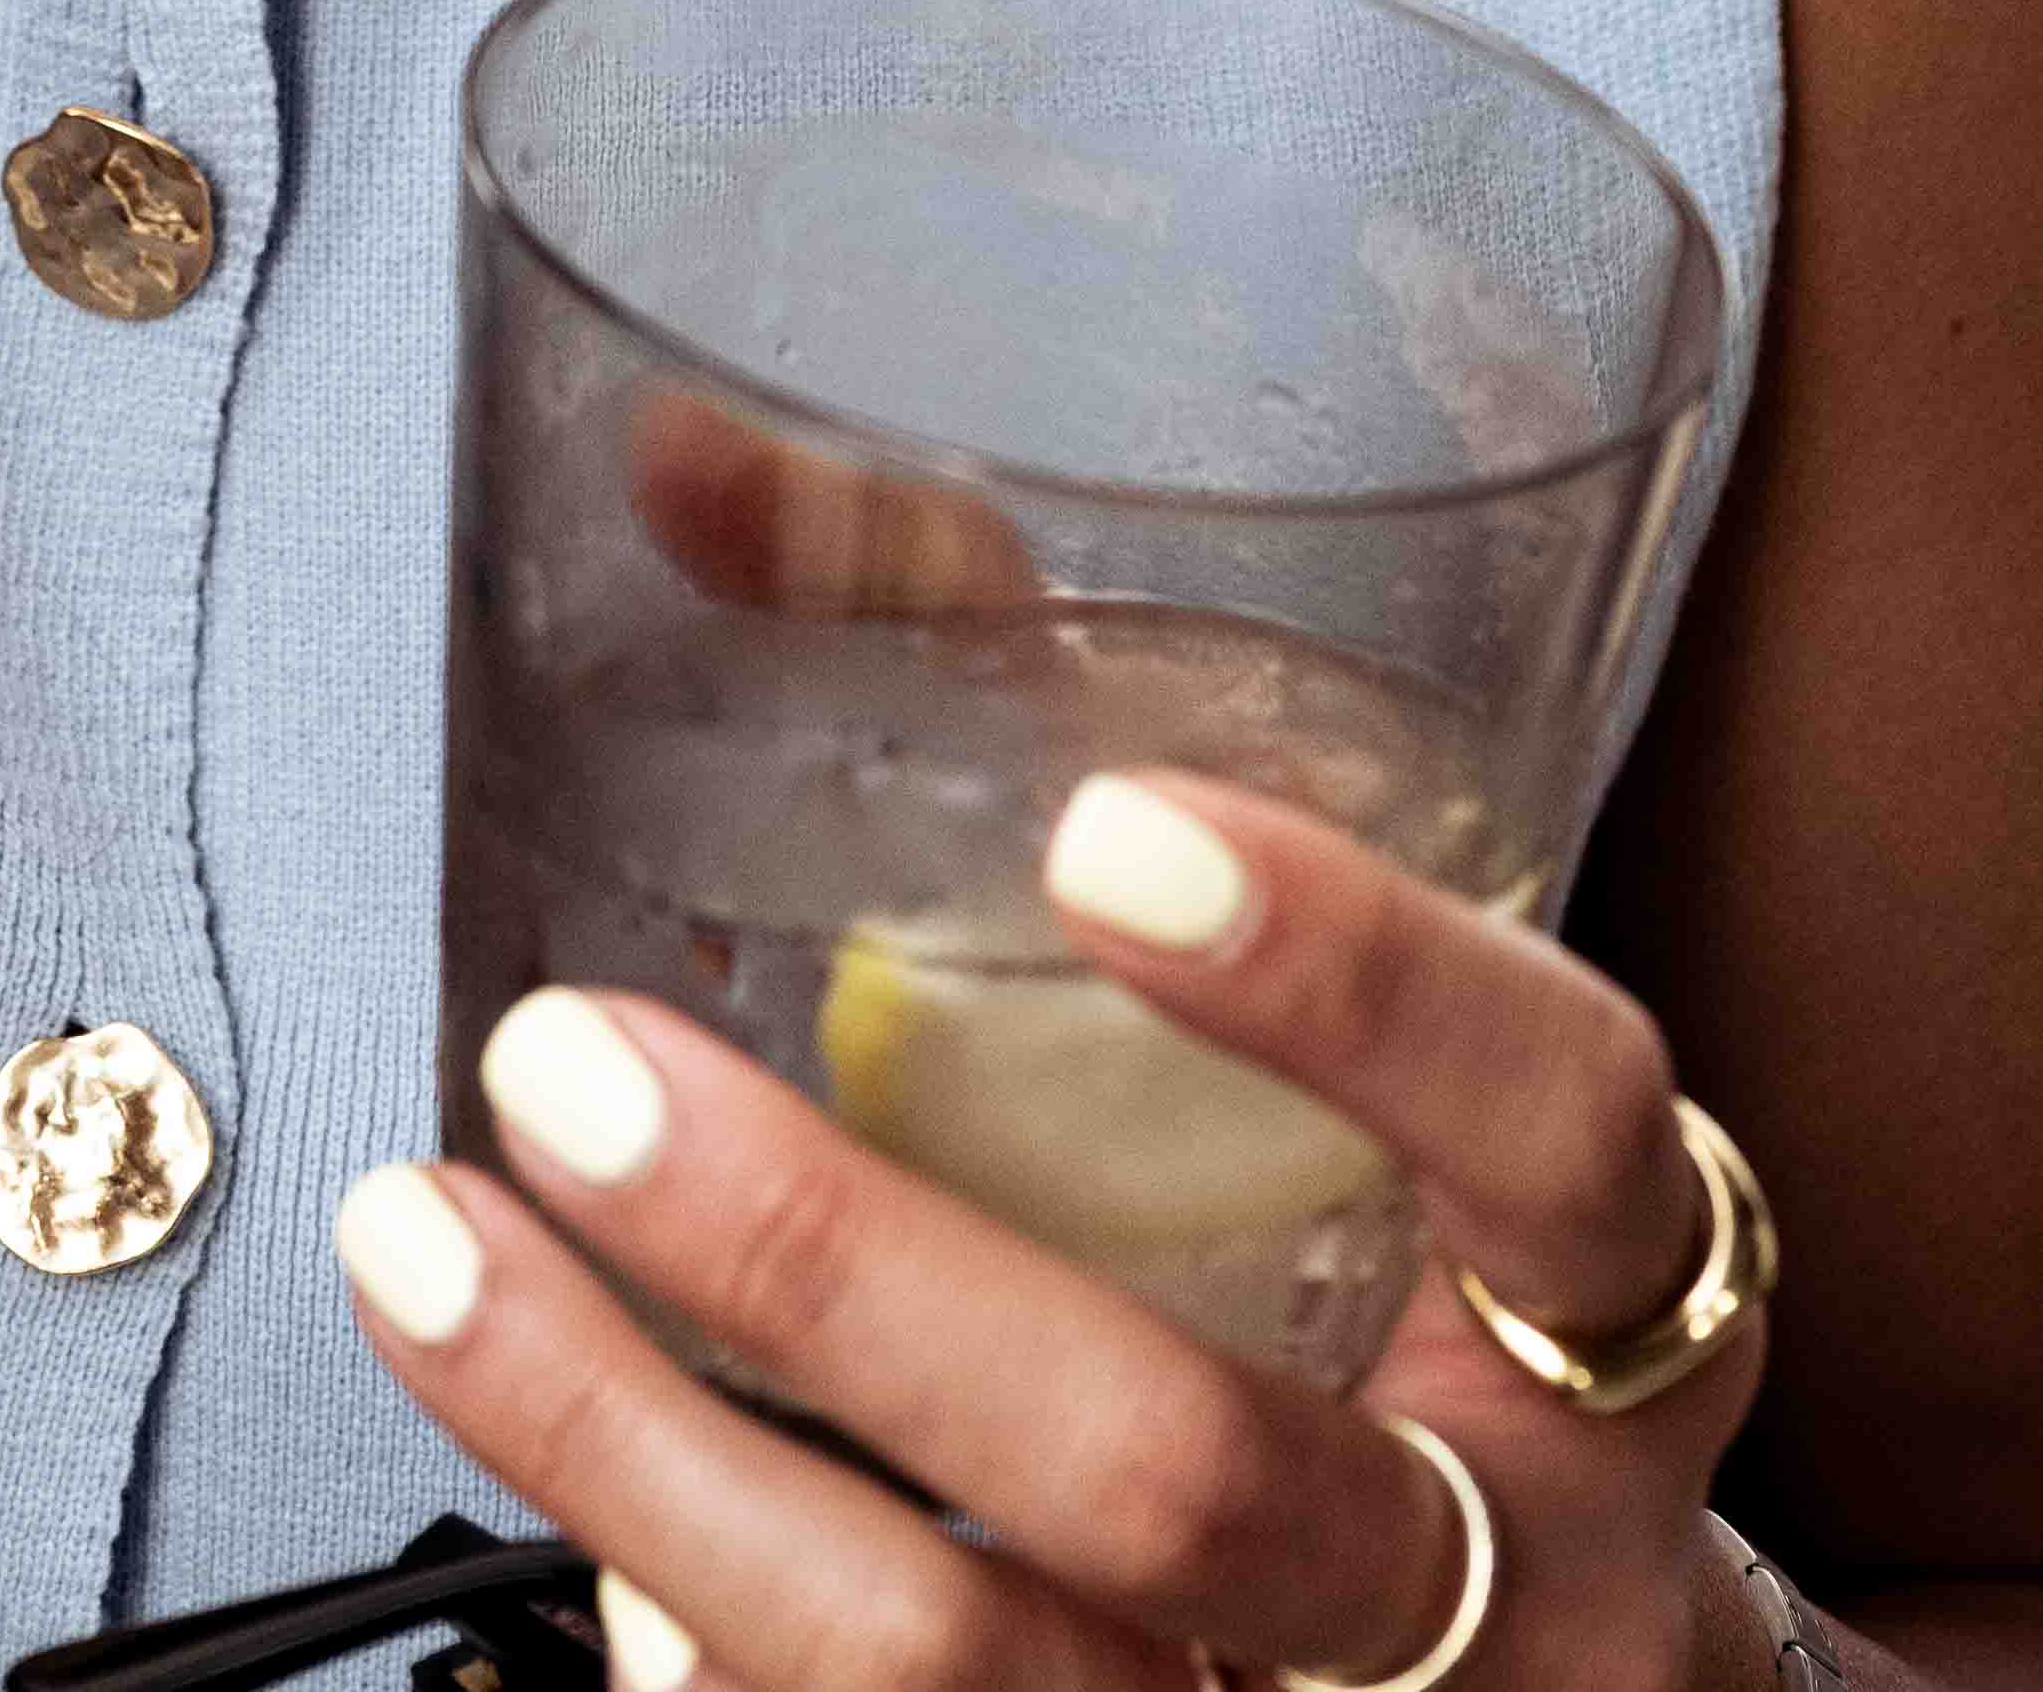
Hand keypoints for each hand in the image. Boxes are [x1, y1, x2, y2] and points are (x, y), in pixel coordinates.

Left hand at [339, 781, 1764, 1691]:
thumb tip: (693, 472)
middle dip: (837, 1277)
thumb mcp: (1354, 1055)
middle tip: (574, 1071)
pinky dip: (700, 1654)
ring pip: (980, 1685)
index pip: (1555, 1130)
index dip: (1361, 986)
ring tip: (432, 1254)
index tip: (1107, 833)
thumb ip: (1046, 724)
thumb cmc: (1433, 1297)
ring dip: (652, 1472)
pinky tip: (582, 1517)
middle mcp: (1515, 1580)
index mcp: (1610, 1309)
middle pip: (1179, 1474)